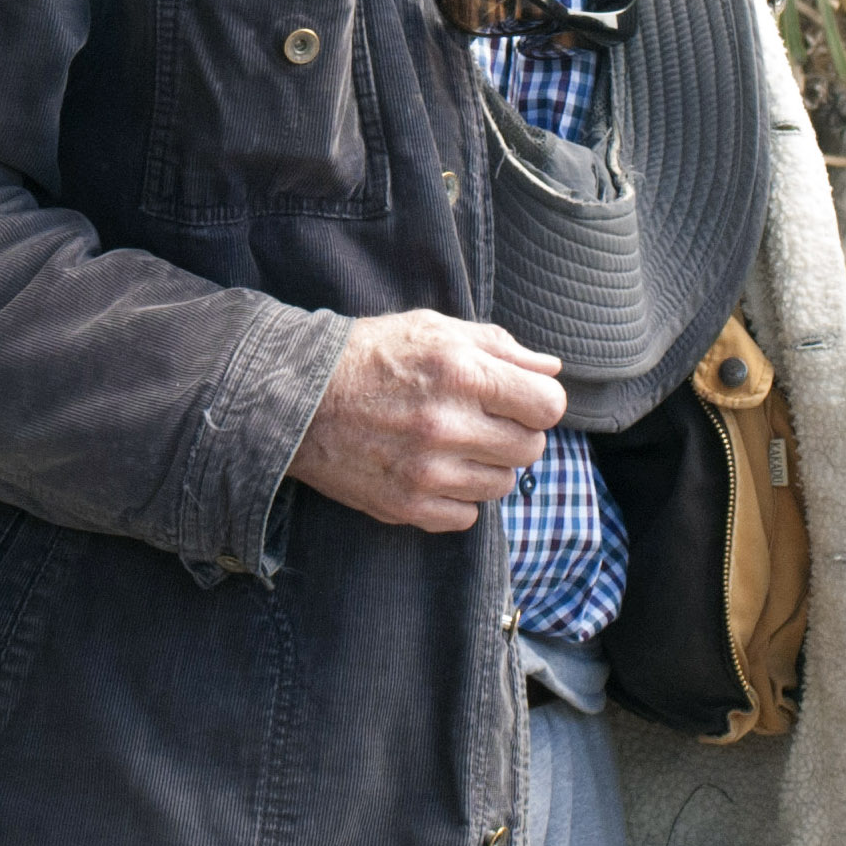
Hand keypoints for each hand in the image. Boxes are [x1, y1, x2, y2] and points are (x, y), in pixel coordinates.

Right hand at [287, 311, 565, 530]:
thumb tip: (550, 369)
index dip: (540, 402)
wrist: (294, 396)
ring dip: (489, 466)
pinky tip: (437, 472)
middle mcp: (448, 424)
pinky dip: (459, 498)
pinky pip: (466, 516)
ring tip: (457, 446)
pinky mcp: (406, 505)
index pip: (548, 405)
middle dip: (517, 434)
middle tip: (486, 423)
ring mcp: (427, 470)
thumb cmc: (367, 355)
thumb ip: (498, 346)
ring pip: (502, 485)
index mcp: (461, 372)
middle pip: (530, 449)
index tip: (521, 402)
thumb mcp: (432, 329)